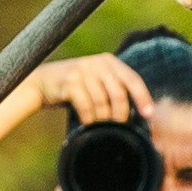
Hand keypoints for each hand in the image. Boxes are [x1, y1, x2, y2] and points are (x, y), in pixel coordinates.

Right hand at [31, 53, 155, 128]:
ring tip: (101, 127)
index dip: (143, 97)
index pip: (133, 79)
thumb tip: (138, 114)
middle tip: (118, 128)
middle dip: (120, 114)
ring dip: (102, 119)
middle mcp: (98, 62)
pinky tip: (88, 124)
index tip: (149, 114)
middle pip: (118, 93)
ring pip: (102, 101)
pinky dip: (89, 119)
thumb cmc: (75, 87)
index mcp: (110, 62)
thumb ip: (113, 89)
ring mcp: (83, 70)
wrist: (42, 82)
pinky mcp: (70, 81)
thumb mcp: (97, 82)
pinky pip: (85, 105)